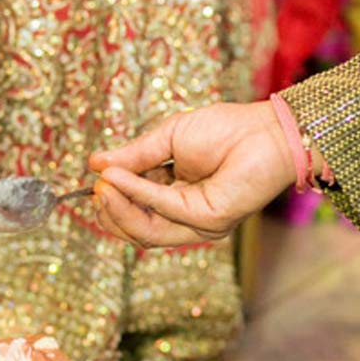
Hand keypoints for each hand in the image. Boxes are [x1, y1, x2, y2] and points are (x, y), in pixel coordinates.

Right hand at [87, 101, 296, 247]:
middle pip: (136, 228)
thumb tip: (95, 164)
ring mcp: (197, 222)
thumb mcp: (167, 138)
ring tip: (101, 185)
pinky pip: (162, 211)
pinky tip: (119, 179)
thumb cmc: (225, 129)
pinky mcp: (209, 221)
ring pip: (145, 230)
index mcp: (174, 195)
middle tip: (95, 187)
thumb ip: (134, 155)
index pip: (135, 210)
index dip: (111, 199)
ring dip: (118, 208)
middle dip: (110, 211)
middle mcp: (184, 215)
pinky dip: (137, 194)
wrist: (265, 129)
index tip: (94, 179)